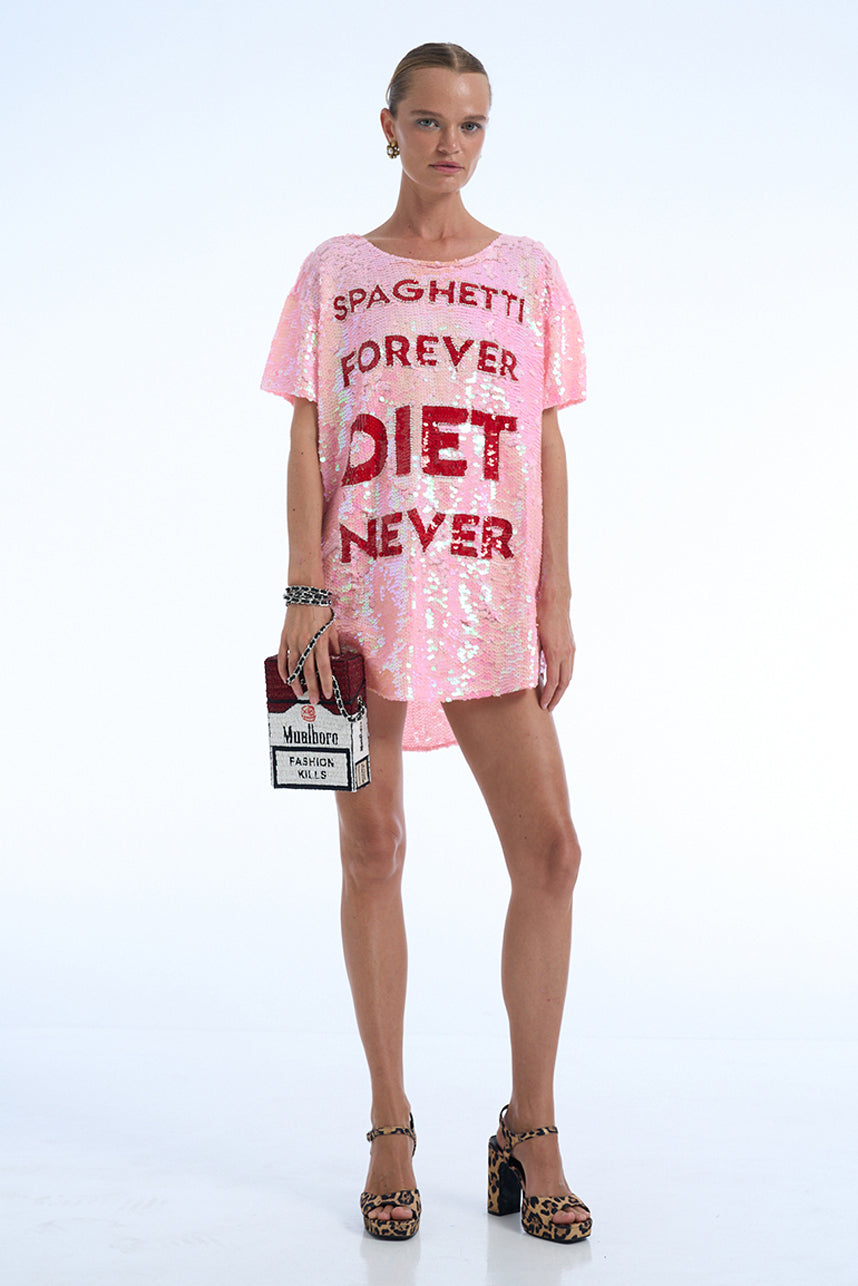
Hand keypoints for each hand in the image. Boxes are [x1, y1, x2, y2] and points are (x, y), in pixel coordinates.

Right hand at [277, 604, 339, 703]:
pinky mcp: (284, 637)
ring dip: (296, 683)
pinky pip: (283, 657)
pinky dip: (284, 670)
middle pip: (308, 671)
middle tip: (314, 701)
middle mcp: (306, 642)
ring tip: (300, 694)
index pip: (324, 667)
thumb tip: (337, 658)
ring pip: (294, 667)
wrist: (304, 593)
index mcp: (320, 640)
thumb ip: (334, 644)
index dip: (325, 682)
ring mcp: (293, 641)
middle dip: (312, 688)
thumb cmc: (321, 609)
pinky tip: (286, 679)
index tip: (327, 694)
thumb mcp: (332, 626)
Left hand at [536, 592, 574, 711]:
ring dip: (561, 689)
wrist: (556, 598)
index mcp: (555, 652)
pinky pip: (569, 666)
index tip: (543, 705)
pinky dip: (563, 677)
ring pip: (569, 675)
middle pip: (564, 682)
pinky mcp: (571, 645)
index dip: (549, 695)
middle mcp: (566, 652)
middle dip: (557, 697)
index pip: (553, 681)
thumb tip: (526, 671)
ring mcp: (570, 648)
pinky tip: (555, 679)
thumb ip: (531, 654)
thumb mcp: (531, 635)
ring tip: (553, 698)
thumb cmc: (540, 614)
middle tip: (549, 708)